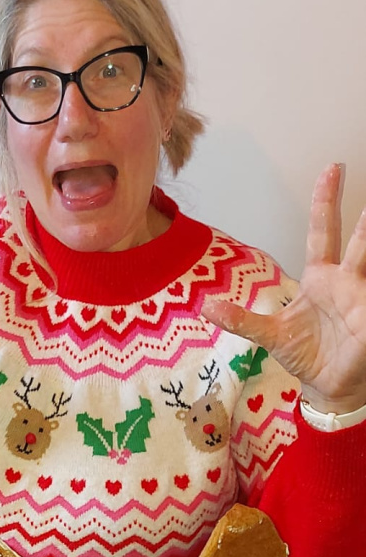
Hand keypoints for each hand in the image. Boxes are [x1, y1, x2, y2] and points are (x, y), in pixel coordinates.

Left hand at [201, 164, 365, 413]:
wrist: (325, 387)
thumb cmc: (305, 355)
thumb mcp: (268, 335)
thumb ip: (240, 320)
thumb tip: (205, 306)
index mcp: (321, 278)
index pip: (323, 231)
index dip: (325, 201)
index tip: (330, 170)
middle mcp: (346, 283)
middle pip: (358, 244)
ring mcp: (362, 302)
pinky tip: (365, 307)